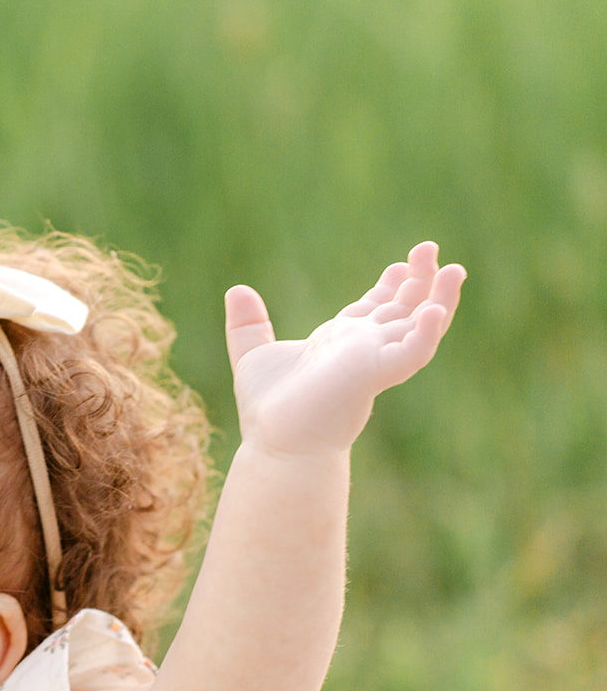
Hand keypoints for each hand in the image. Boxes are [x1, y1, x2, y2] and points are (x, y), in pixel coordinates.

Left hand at [226, 242, 466, 454]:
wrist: (275, 442)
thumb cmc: (267, 409)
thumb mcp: (253, 355)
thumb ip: (247, 324)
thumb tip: (236, 290)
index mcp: (339, 341)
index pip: (375, 308)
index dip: (390, 286)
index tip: (401, 264)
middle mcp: (362, 349)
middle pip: (403, 309)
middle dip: (419, 280)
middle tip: (429, 248)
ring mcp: (373, 360)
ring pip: (420, 326)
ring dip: (440, 299)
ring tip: (455, 270)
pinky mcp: (375, 375)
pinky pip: (412, 352)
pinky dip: (426, 332)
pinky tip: (434, 309)